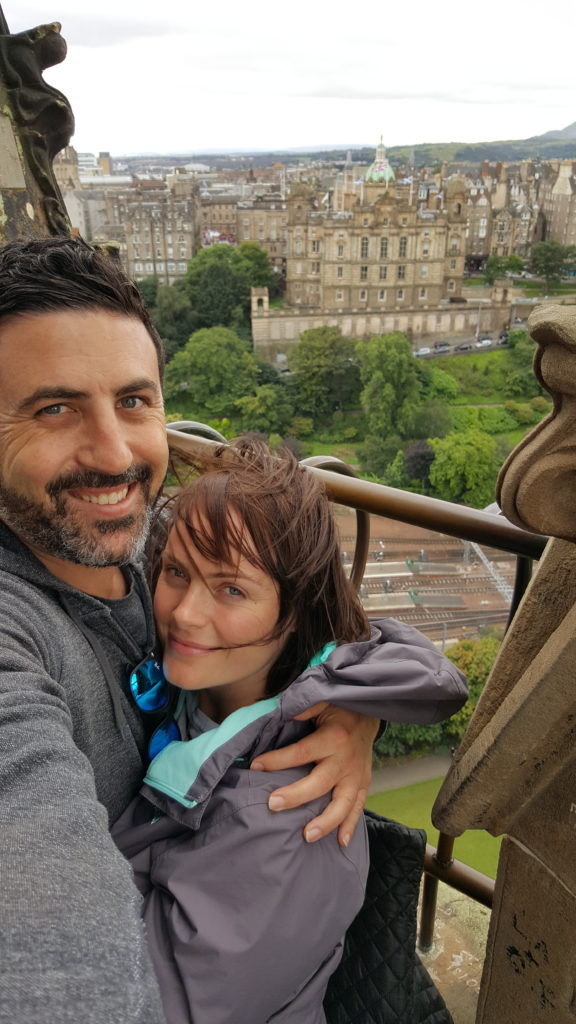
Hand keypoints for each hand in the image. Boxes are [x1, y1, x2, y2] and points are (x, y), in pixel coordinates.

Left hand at [251, 703, 378, 846]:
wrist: (369, 713)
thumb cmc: (339, 708)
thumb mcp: (322, 700)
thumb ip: (304, 707)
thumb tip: (284, 713)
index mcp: (333, 737)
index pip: (301, 752)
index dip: (277, 760)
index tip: (255, 765)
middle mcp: (346, 759)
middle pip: (320, 783)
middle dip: (296, 796)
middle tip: (273, 805)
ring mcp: (357, 775)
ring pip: (342, 803)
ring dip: (326, 822)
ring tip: (307, 835)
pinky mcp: (364, 783)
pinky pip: (358, 808)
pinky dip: (350, 826)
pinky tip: (340, 843)